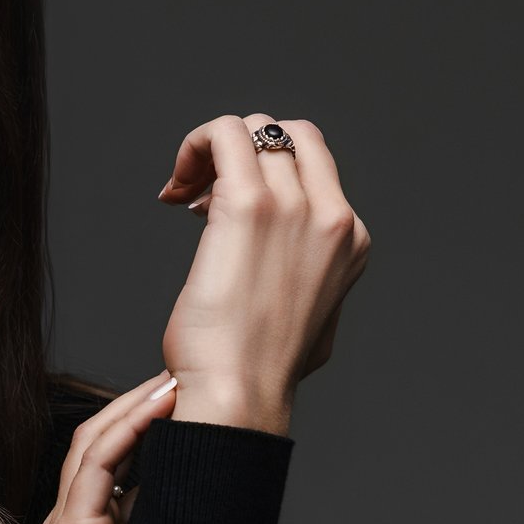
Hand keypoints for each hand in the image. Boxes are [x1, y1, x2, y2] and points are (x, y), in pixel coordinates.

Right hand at [0, 370, 180, 523]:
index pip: (111, 460)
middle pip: (104, 438)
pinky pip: (98, 467)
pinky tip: (159, 406)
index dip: (143, 426)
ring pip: (100, 440)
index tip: (182, 402)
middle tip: (182, 371)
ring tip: (175, 374)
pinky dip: (129, 429)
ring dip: (138, 403)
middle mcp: (72, 519)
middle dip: (141, 401)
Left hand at [155, 113, 370, 433]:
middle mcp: (330, 216)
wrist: (241, 394)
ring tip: (182, 193)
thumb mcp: (315, 323)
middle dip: (240, 152)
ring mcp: (293, 206)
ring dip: (210, 153)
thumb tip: (295, 274)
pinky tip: (174, 190)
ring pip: (252, 129)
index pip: (311, 161)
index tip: (220, 206)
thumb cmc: (262, 370)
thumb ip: (313, 284)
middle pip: (284, 136)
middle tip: (199, 194)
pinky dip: (195, 145)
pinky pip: (224, 133)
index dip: (263, 170)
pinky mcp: (248, 206)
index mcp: (349, 238)